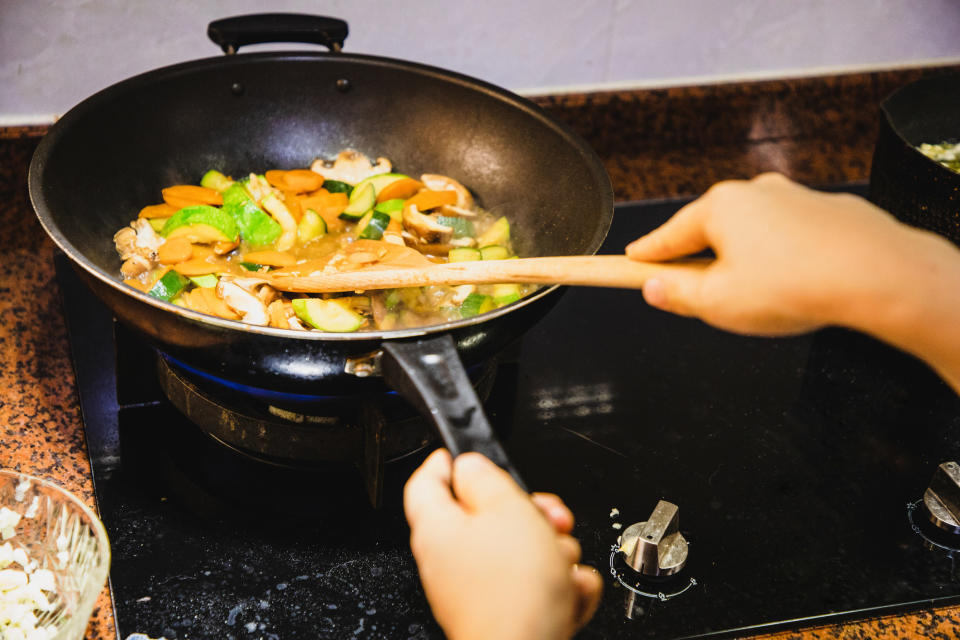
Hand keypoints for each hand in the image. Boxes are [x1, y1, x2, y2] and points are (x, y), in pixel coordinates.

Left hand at [404, 449, 602, 639]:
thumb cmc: (512, 591)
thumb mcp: (506, 509)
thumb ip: (485, 477)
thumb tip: (469, 464)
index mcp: (437, 529)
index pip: (426, 481)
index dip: (448, 459)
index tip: (468, 452)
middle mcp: (449, 561)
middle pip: (487, 516)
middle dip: (529, 513)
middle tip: (549, 516)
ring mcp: (476, 590)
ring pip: (519, 551)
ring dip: (552, 551)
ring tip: (561, 561)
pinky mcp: (504, 614)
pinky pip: (534, 585)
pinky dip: (558, 586)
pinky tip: (568, 590)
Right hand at [626, 173, 946, 335]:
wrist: (876, 275)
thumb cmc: (795, 284)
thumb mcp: (717, 304)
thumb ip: (678, 297)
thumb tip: (655, 290)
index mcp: (719, 208)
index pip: (667, 236)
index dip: (646, 255)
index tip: (630, 261)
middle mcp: (756, 192)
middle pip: (711, 231)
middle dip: (701, 262)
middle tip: (698, 295)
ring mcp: (795, 198)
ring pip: (754, 234)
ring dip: (746, 261)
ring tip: (757, 298)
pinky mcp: (828, 212)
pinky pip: (791, 238)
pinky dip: (783, 258)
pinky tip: (793, 285)